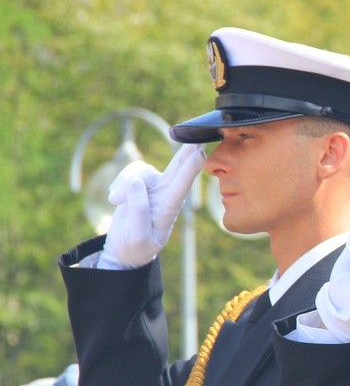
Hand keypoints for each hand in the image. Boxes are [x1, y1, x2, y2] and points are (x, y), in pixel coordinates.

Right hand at [99, 145, 205, 269]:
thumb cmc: (136, 246)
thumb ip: (138, 211)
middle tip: (197, 136)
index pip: (181, 186)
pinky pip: (132, 172)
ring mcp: (155, 187)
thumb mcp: (138, 237)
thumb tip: (137, 183)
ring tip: (114, 200)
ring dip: (124, 182)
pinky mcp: (142, 183)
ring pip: (142, 171)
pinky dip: (120, 181)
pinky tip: (114, 196)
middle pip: (179, 168)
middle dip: (186, 152)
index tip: (199, 153)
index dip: (190, 169)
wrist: (126, 250)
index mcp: (169, 209)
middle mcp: (167, 195)